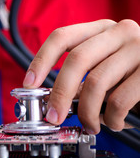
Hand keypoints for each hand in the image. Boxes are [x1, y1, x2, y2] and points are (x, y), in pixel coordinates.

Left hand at [23, 19, 139, 133]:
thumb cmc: (129, 77)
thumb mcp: (102, 70)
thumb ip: (80, 80)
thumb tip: (55, 100)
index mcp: (100, 31)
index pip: (62, 37)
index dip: (41, 60)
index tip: (29, 83)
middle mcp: (118, 34)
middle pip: (76, 61)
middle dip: (59, 95)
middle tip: (53, 117)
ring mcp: (137, 49)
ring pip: (95, 83)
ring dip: (87, 113)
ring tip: (90, 125)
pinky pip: (118, 100)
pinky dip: (111, 119)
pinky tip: (113, 122)